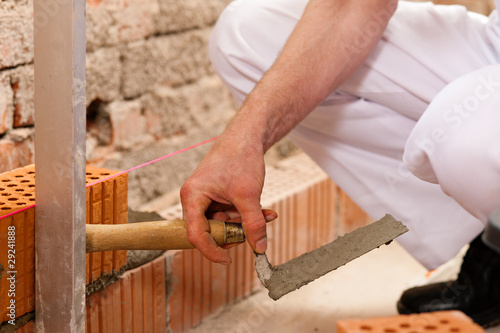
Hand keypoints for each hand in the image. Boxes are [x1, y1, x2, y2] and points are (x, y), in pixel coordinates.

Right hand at [180, 137, 275, 263]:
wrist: (246, 136)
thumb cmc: (240, 158)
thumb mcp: (249, 195)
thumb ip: (253, 224)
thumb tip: (259, 248)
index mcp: (192, 197)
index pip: (196, 235)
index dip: (211, 251)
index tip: (228, 261)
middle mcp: (194, 199)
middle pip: (210, 231)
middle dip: (235, 232)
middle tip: (255, 231)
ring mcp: (205, 198)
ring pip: (223, 224)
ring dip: (244, 223)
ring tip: (266, 215)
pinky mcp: (216, 196)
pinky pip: (229, 214)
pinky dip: (245, 215)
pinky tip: (264, 211)